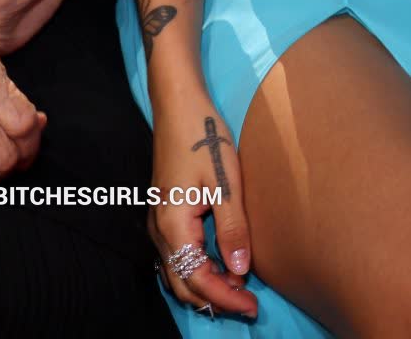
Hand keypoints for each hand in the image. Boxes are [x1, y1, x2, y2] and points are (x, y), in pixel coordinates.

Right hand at [150, 93, 256, 320]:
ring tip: (239, 287)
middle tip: (249, 303)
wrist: (179, 104)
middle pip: (182, 282)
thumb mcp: (226, 181)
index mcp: (173, 225)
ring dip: (205, 285)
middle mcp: (159, 230)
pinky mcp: (164, 212)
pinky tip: (220, 263)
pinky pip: (177, 255)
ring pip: (177, 271)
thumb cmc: (205, 136)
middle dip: (214, 299)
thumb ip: (233, 227)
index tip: (252, 306)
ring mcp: (158, 221)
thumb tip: (240, 271)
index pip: (196, 279)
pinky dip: (197, 268)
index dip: (224, 298)